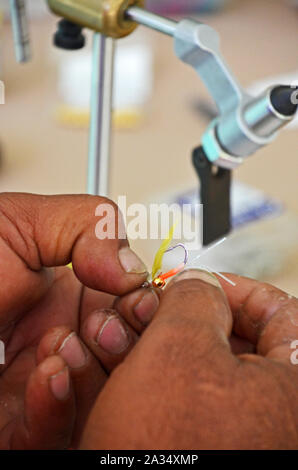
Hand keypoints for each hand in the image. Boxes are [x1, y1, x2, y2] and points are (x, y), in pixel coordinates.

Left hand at [0, 193, 149, 448]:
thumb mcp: (23, 219)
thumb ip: (90, 225)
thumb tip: (132, 268)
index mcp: (72, 296)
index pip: (131, 309)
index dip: (144, 306)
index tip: (139, 298)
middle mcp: (63, 339)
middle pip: (122, 357)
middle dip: (124, 343)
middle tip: (107, 323)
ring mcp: (40, 382)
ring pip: (94, 397)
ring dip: (91, 374)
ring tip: (66, 343)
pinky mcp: (14, 419)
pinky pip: (50, 429)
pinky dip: (57, 404)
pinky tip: (49, 370)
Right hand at [81, 270, 297, 449]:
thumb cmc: (171, 449)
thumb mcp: (180, 348)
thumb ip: (195, 297)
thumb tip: (200, 282)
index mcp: (297, 387)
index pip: (278, 312)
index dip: (230, 286)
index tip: (195, 280)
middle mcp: (278, 418)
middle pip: (232, 345)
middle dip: (177, 319)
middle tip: (142, 309)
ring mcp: (243, 440)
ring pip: (198, 377)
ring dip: (151, 349)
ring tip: (110, 336)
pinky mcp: (208, 452)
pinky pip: (181, 409)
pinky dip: (148, 386)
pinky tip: (110, 373)